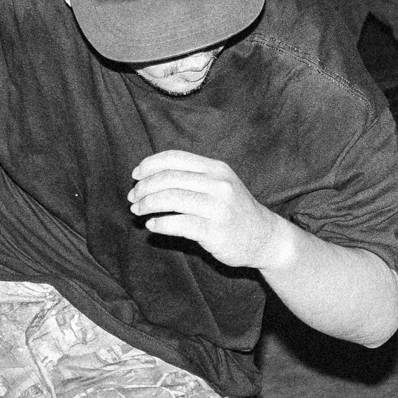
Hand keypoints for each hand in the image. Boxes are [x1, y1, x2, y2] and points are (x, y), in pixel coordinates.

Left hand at [127, 150, 287, 269]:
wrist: (265, 238)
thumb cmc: (235, 212)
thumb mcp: (221, 185)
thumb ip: (193, 178)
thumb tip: (149, 178)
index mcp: (216, 169)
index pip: (175, 158)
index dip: (150, 164)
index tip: (136, 175)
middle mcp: (218, 184)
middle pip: (169, 178)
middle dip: (144, 188)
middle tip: (133, 198)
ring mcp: (218, 207)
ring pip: (171, 199)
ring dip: (147, 205)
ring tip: (138, 211)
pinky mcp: (214, 231)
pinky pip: (178, 224)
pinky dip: (159, 224)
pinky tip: (152, 226)